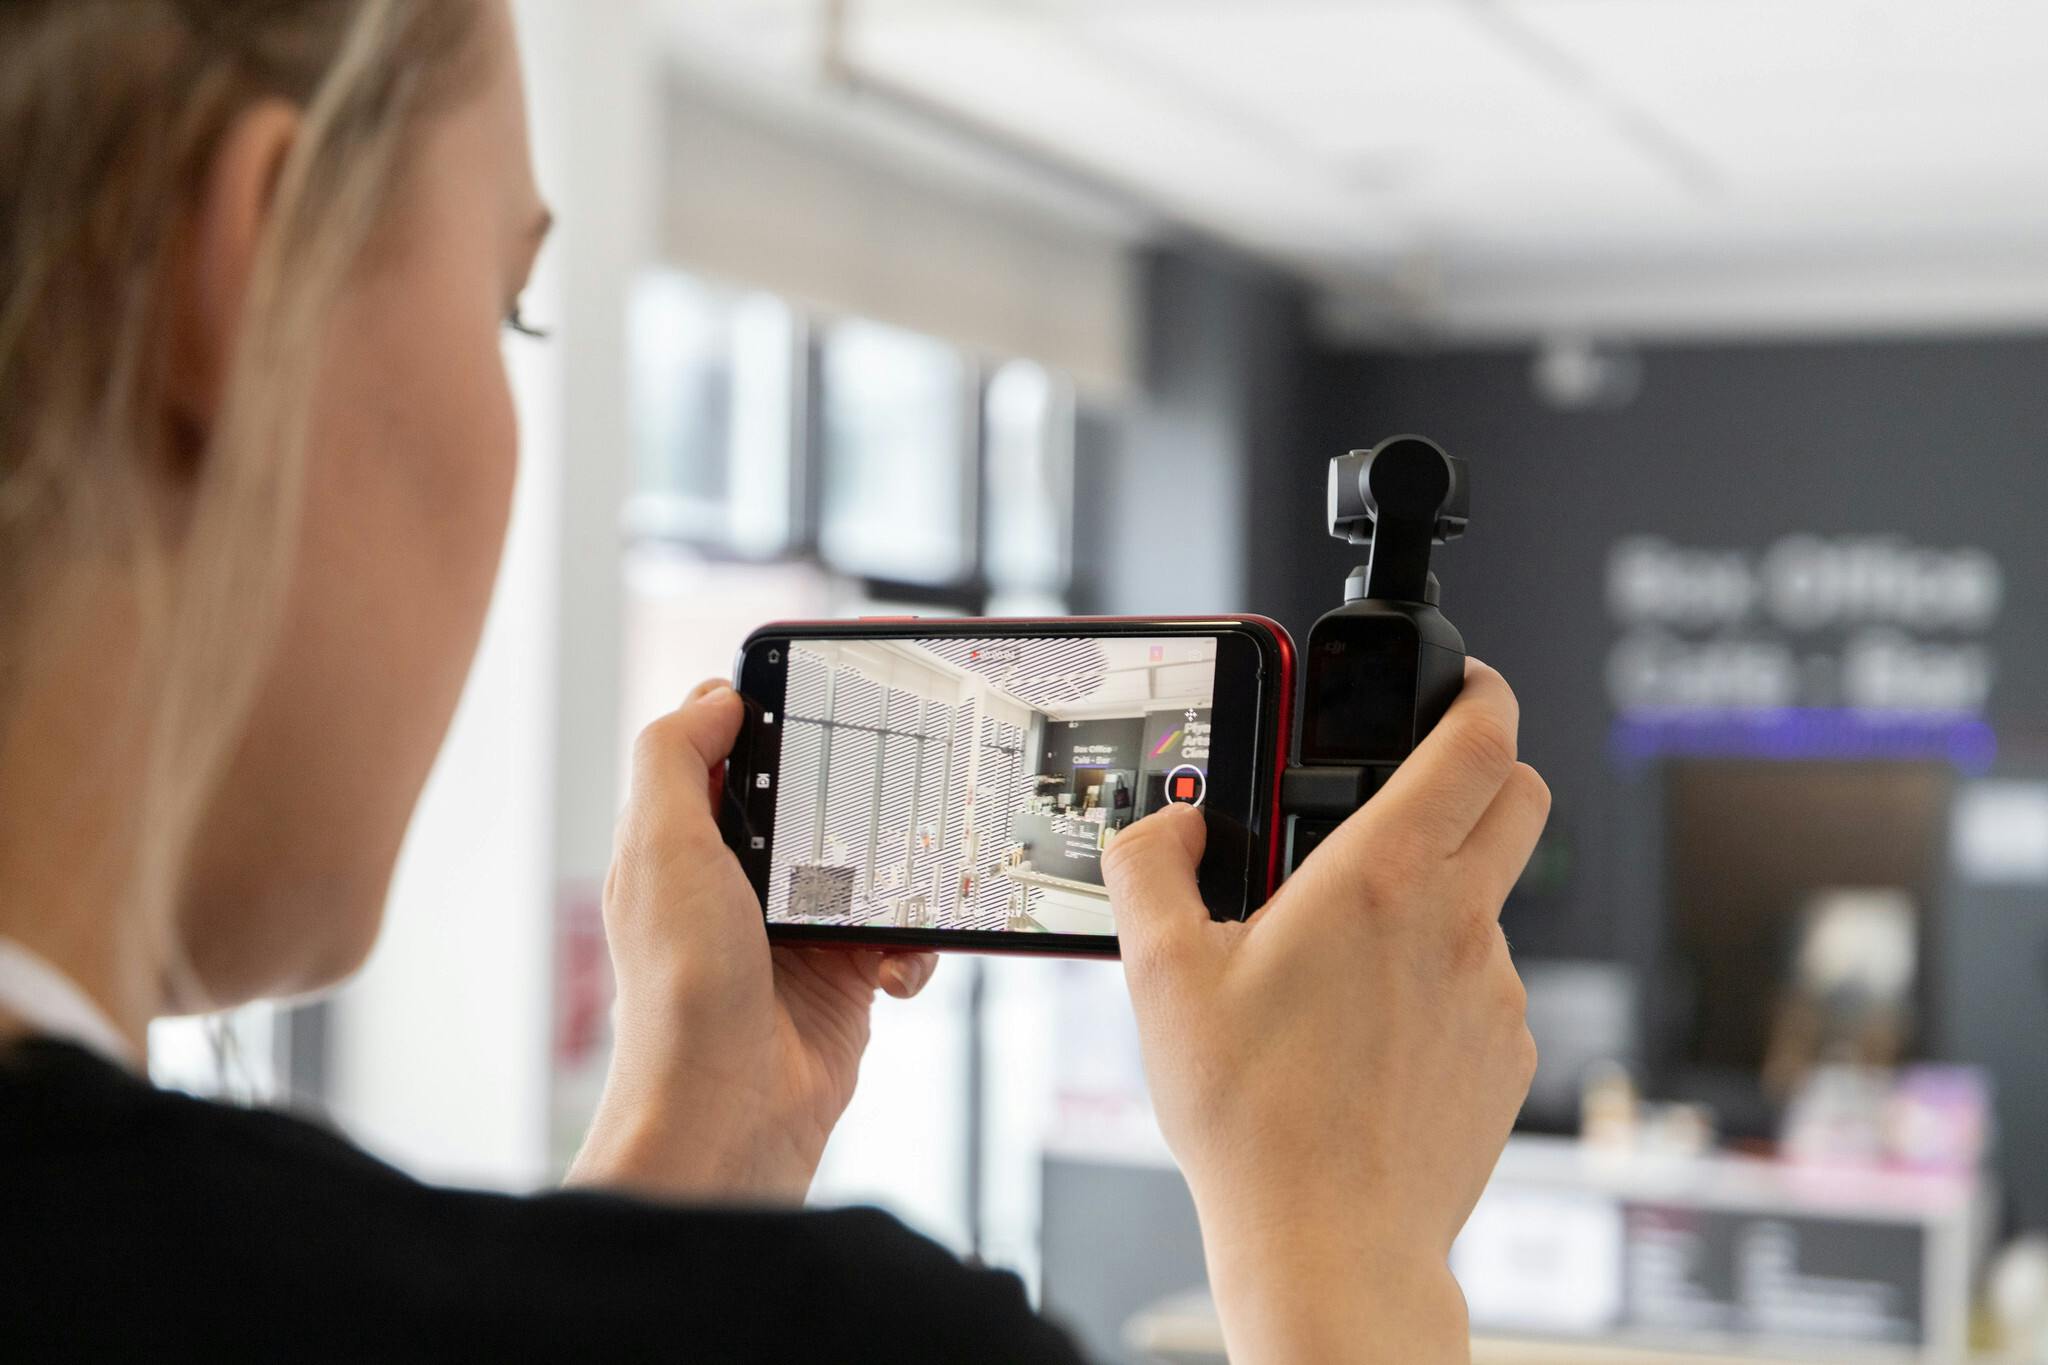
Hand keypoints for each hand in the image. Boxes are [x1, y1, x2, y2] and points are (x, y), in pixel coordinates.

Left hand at [567, 680, 937, 1202]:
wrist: (730, 1114)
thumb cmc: (683, 993)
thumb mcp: (660, 849)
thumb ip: (675, 758)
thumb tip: (716, 694)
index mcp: (683, 841)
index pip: (729, 749)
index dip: (773, 713)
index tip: (829, 687)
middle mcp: (736, 882)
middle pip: (813, 800)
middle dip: (860, 792)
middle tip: (901, 776)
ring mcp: (794, 930)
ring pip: (870, 863)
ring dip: (901, 872)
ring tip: (911, 882)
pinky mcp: (843, 976)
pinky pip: (900, 933)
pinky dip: (913, 945)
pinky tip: (893, 967)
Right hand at [1103, 660, 1547, 1363]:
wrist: (1329, 1244)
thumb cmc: (1251, 1120)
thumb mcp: (1161, 976)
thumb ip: (1152, 869)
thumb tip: (1169, 825)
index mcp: (1378, 880)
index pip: (1479, 741)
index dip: (1480, 691)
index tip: (1460, 683)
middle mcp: (1456, 923)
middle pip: (1522, 797)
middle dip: (1484, 768)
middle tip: (1417, 786)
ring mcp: (1496, 991)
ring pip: (1494, 898)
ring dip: (1444, 892)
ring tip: (1350, 958)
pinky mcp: (1507, 1054)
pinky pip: (1487, 982)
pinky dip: (1445, 978)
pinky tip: (1374, 1032)